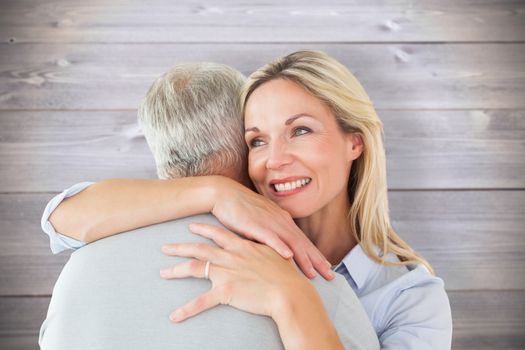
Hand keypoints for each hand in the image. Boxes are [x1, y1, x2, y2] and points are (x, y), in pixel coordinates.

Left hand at [160, 223, 311, 321]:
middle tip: (165, 247)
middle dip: (180, 247)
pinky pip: (201, 302)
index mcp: (241, 246)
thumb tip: (262, 246)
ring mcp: (226, 272)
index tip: (191, 227)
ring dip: (176, 270)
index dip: (203, 229)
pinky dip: (186, 310)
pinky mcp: (225, 291)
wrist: (289, 290)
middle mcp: (230, 256)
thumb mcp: (274, 254)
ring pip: (195, 269)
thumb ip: (263, 248)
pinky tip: (175, 316)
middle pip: (199, 249)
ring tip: (162, 273)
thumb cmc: (285, 273)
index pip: (217, 234)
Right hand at [211, 177, 333, 279]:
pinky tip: (288, 256)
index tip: (327, 267)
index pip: (303, 240)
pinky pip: (270, 237)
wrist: (224, 193)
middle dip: (317, 260)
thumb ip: (271, 233)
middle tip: (330, 276)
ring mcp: (269, 221)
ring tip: (314, 273)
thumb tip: (278, 250)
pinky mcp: (255, 224)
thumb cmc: (241, 208)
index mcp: (283, 220)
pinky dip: (280, 246)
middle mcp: (280, 220)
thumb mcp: (261, 221)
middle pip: (303, 243)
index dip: (316, 255)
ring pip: (291, 242)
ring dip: (303, 258)